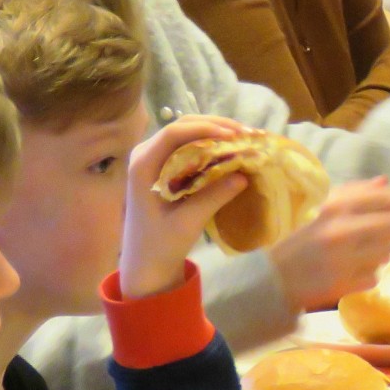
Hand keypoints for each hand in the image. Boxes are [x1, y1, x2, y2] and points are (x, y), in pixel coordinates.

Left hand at [121, 116, 254, 298]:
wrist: (145, 263)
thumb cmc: (160, 244)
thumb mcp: (188, 222)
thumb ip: (213, 197)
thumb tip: (244, 175)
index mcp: (143, 165)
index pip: (174, 133)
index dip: (206, 128)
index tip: (234, 136)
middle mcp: (145, 155)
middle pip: (182, 127)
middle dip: (216, 126)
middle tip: (247, 134)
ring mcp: (154, 159)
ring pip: (187, 133)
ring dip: (215, 133)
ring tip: (244, 139)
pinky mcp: (164, 166)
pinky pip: (188, 147)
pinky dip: (210, 145)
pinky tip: (230, 150)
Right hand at [266, 177, 389, 320]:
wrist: (272, 278)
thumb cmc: (300, 239)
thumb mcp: (322, 209)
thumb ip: (354, 194)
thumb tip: (384, 181)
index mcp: (333, 208)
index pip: (379, 198)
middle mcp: (341, 231)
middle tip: (382, 230)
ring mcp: (344, 260)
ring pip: (386, 253)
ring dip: (380, 252)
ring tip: (360, 252)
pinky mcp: (344, 285)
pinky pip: (375, 276)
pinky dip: (368, 273)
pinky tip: (352, 270)